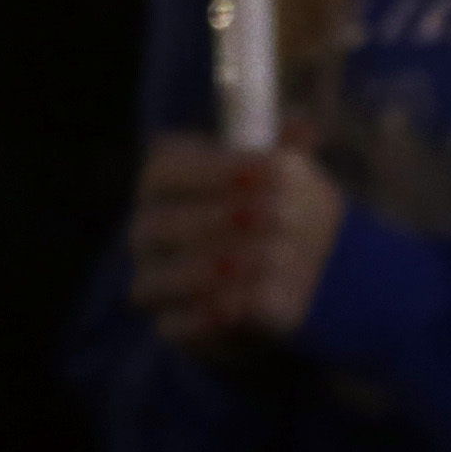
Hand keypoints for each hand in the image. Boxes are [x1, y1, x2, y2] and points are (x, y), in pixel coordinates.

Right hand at [124, 136, 346, 354]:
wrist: (287, 285)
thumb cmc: (282, 216)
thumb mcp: (294, 180)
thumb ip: (291, 151)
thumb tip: (302, 127)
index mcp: (165, 184)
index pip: (166, 170)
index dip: (215, 170)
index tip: (269, 170)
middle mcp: (148, 231)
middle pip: (160, 224)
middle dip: (223, 220)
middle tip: (277, 216)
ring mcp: (154, 279)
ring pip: (163, 276)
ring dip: (218, 269)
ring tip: (269, 261)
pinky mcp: (172, 324)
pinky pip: (177, 324)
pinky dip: (210, 317)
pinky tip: (246, 307)